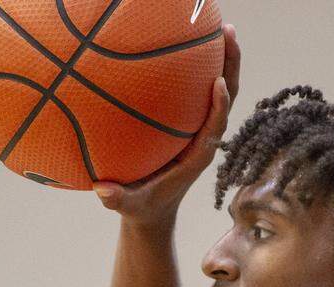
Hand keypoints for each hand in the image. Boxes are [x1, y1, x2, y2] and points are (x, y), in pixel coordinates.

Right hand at [93, 23, 240, 229]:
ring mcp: (201, 128)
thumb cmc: (142, 206)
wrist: (153, 210)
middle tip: (226, 32)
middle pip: (227, 97)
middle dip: (231, 65)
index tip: (219, 82)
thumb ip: (117, 200)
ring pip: (220, 89)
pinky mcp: (193, 124)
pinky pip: (203, 91)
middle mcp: (205, 138)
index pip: (215, 127)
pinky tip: (193, 45)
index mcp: (197, 156)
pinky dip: (204, 67)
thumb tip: (102, 191)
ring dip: (224, 59)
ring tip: (220, 27)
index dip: (220, 105)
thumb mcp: (128, 206)